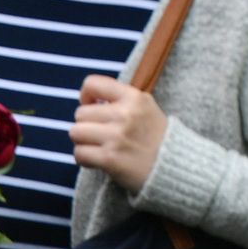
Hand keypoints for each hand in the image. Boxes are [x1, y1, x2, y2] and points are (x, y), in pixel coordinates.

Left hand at [71, 76, 167, 192]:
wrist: (171, 165)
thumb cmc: (155, 136)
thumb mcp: (146, 107)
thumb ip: (121, 99)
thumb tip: (89, 99)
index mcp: (134, 98)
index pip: (94, 84)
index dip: (86, 95)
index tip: (92, 105)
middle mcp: (124, 114)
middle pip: (81, 113)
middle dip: (86, 124)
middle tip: (100, 133)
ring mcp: (116, 136)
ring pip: (76, 132)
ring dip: (83, 141)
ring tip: (98, 146)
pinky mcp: (109, 158)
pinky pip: (79, 153)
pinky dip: (84, 158)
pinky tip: (97, 160)